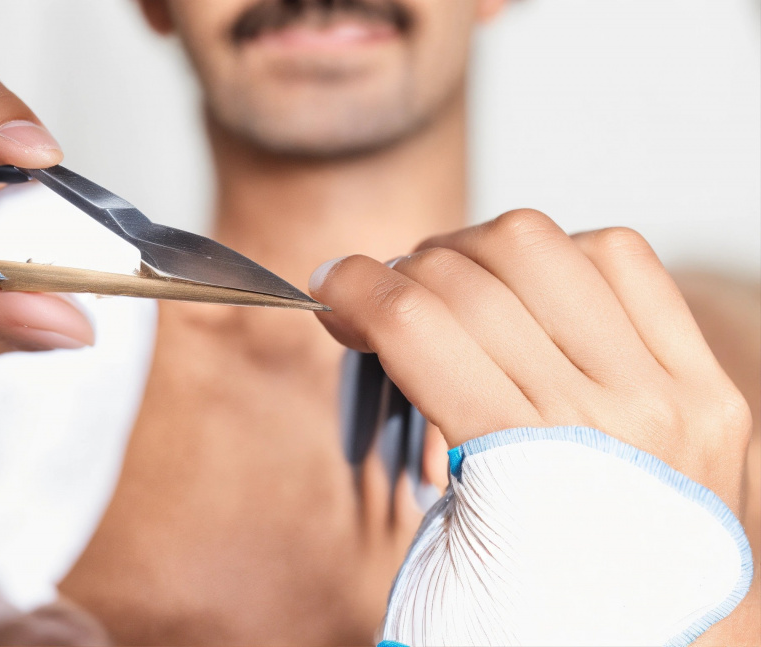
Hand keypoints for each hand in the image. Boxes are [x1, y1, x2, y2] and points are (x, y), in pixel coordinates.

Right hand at [310, 209, 751, 513]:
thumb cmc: (542, 623)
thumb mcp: (446, 555)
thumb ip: (418, 433)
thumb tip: (373, 318)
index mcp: (530, 476)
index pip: (420, 327)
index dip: (355, 289)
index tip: (329, 286)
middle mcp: (612, 423)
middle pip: (471, 279)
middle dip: (403, 271)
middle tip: (383, 297)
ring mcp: (670, 395)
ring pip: (546, 249)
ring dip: (475, 251)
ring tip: (454, 285)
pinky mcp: (708, 382)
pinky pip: (624, 262)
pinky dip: (558, 256)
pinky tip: (531, 289)